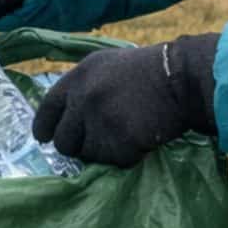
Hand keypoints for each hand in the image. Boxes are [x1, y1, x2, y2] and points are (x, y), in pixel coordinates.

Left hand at [32, 35, 219, 167]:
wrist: (182, 78)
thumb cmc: (148, 71)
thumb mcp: (107, 66)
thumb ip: (83, 88)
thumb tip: (65, 118)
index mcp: (78, 78)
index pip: (46, 110)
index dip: (45, 128)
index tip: (45, 138)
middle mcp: (83, 99)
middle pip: (63, 142)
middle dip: (77, 145)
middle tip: (98, 141)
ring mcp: (100, 122)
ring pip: (86, 156)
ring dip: (102, 152)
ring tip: (124, 136)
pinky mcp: (120, 142)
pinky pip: (114, 162)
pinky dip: (127, 156)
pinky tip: (140, 139)